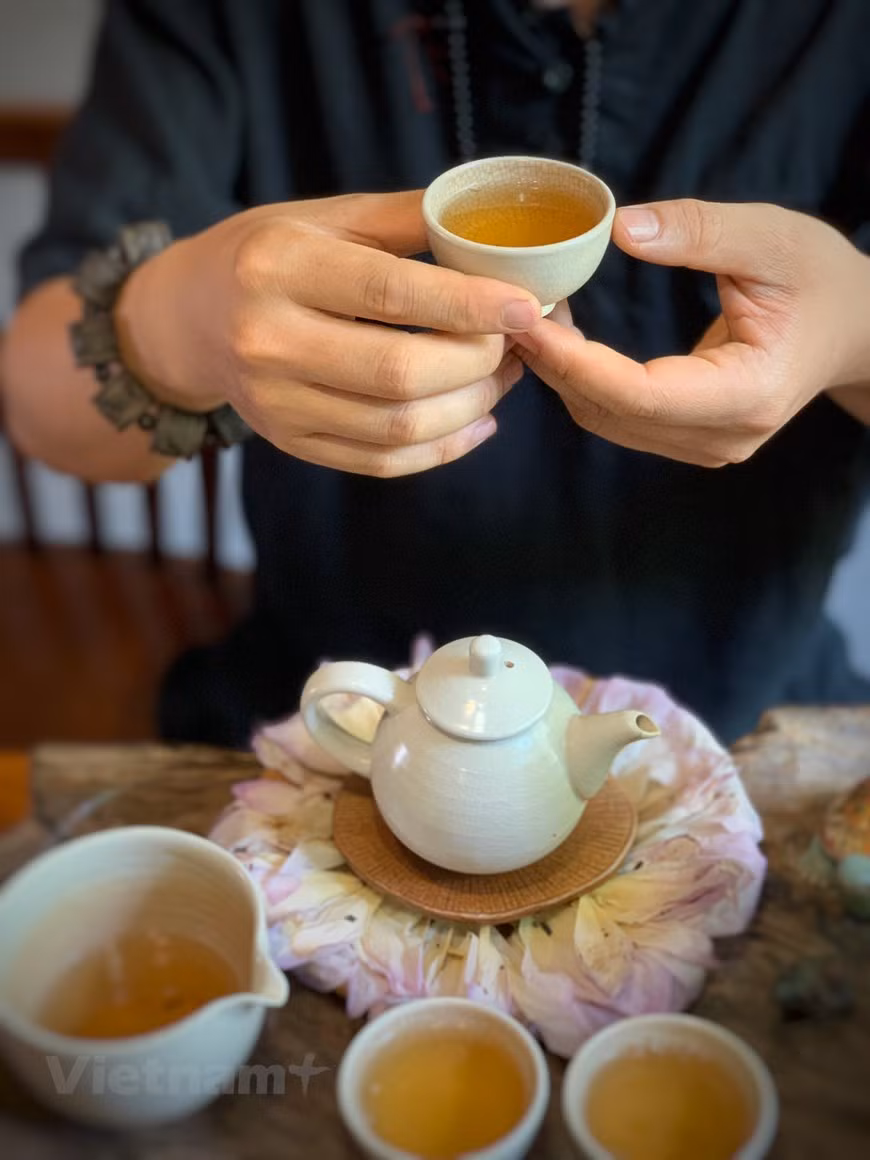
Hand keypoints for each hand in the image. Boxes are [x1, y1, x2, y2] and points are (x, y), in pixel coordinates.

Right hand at [116, 192, 539, 475]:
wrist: (188, 319)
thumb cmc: (267, 255)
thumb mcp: (323, 216)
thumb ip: (405, 220)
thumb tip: (492, 229)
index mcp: (278, 267)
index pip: (389, 292)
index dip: (468, 304)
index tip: (528, 306)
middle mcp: (269, 341)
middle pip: (400, 371)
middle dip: (478, 362)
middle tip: (516, 343)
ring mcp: (276, 403)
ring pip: (397, 426)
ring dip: (470, 407)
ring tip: (501, 378)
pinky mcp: (290, 443)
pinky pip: (380, 461)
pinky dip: (441, 448)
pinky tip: (475, 422)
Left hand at [514, 199, 869, 465]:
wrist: (851, 328)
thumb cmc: (819, 279)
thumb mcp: (772, 238)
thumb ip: (699, 231)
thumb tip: (621, 226)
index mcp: (748, 395)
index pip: (640, 394)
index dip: (576, 362)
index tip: (529, 320)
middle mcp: (723, 438)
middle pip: (612, 413)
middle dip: (555, 365)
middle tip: (510, 310)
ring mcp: (706, 447)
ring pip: (607, 422)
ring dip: (562, 375)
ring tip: (532, 317)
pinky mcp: (690, 439)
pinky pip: (619, 418)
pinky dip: (583, 381)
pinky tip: (564, 338)